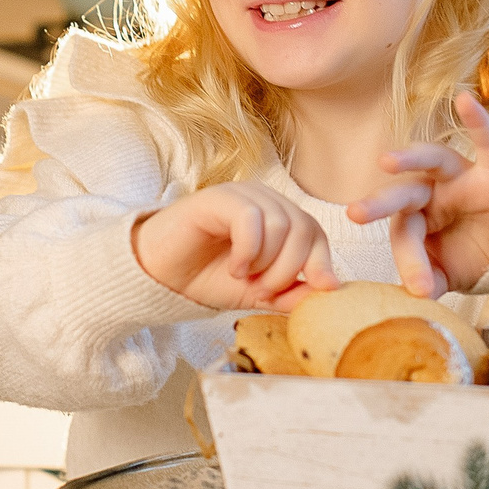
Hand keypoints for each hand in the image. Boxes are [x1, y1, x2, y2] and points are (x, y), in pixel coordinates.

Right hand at [133, 182, 340, 311]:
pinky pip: (250, 218)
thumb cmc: (206, 277)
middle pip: (303, 228)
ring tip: (245, 278)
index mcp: (278, 218)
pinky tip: (235, 267)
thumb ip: (292, 292)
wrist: (159, 276)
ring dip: (268, 262)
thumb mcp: (258, 293)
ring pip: (280, 223)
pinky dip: (249, 250)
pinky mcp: (217, 197)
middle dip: (290, 268)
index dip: (321, 262)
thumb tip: (329, 290)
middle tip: (264, 290)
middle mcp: (264, 200)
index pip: (316, 233)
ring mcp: (241, 194)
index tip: (315, 289)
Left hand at [346, 91, 488, 297]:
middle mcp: (434, 191)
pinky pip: (488, 144)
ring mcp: (463, 179)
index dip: (411, 259)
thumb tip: (406, 298)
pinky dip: (478, 122)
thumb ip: (426, 281)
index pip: (405, 232)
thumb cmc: (477, 257)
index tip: (420, 290)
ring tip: (386, 161)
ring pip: (433, 160)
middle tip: (354, 214)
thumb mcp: (446, 275)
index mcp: (418, 215)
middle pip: (403, 193)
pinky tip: (464, 100)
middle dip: (379, 203)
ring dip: (410, 157)